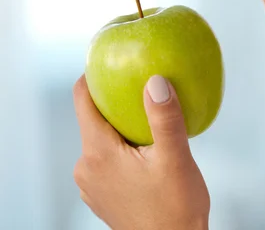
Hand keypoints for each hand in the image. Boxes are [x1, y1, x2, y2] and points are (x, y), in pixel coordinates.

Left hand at [73, 75, 209, 229]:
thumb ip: (164, 118)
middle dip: (116, 102)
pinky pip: (107, 158)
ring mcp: (92, 183)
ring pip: (102, 139)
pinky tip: (148, 150)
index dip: (93, 77)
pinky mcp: (103, 193)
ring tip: (150, 121)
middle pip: (94, 119)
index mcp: (98, 153)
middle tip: (143, 90)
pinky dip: (123, 147)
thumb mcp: (175, 158)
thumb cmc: (175, 208)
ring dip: (122, 127)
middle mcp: (87, 167)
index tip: (111, 62)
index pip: (83, 101)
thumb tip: (156, 80)